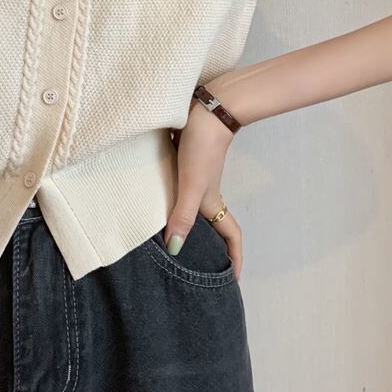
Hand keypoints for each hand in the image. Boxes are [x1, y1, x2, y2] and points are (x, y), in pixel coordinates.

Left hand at [164, 90, 243, 278]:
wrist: (204, 111)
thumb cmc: (202, 149)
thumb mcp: (191, 186)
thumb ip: (183, 216)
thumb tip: (175, 249)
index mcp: (213, 203)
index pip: (231, 236)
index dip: (235, 259)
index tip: (233, 281)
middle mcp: (207, 194)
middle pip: (214, 226)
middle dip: (213, 248)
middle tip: (202, 268)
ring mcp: (196, 179)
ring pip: (196, 209)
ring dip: (191, 226)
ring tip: (175, 241)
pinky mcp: (185, 164)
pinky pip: (180, 192)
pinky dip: (174, 204)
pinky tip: (156, 204)